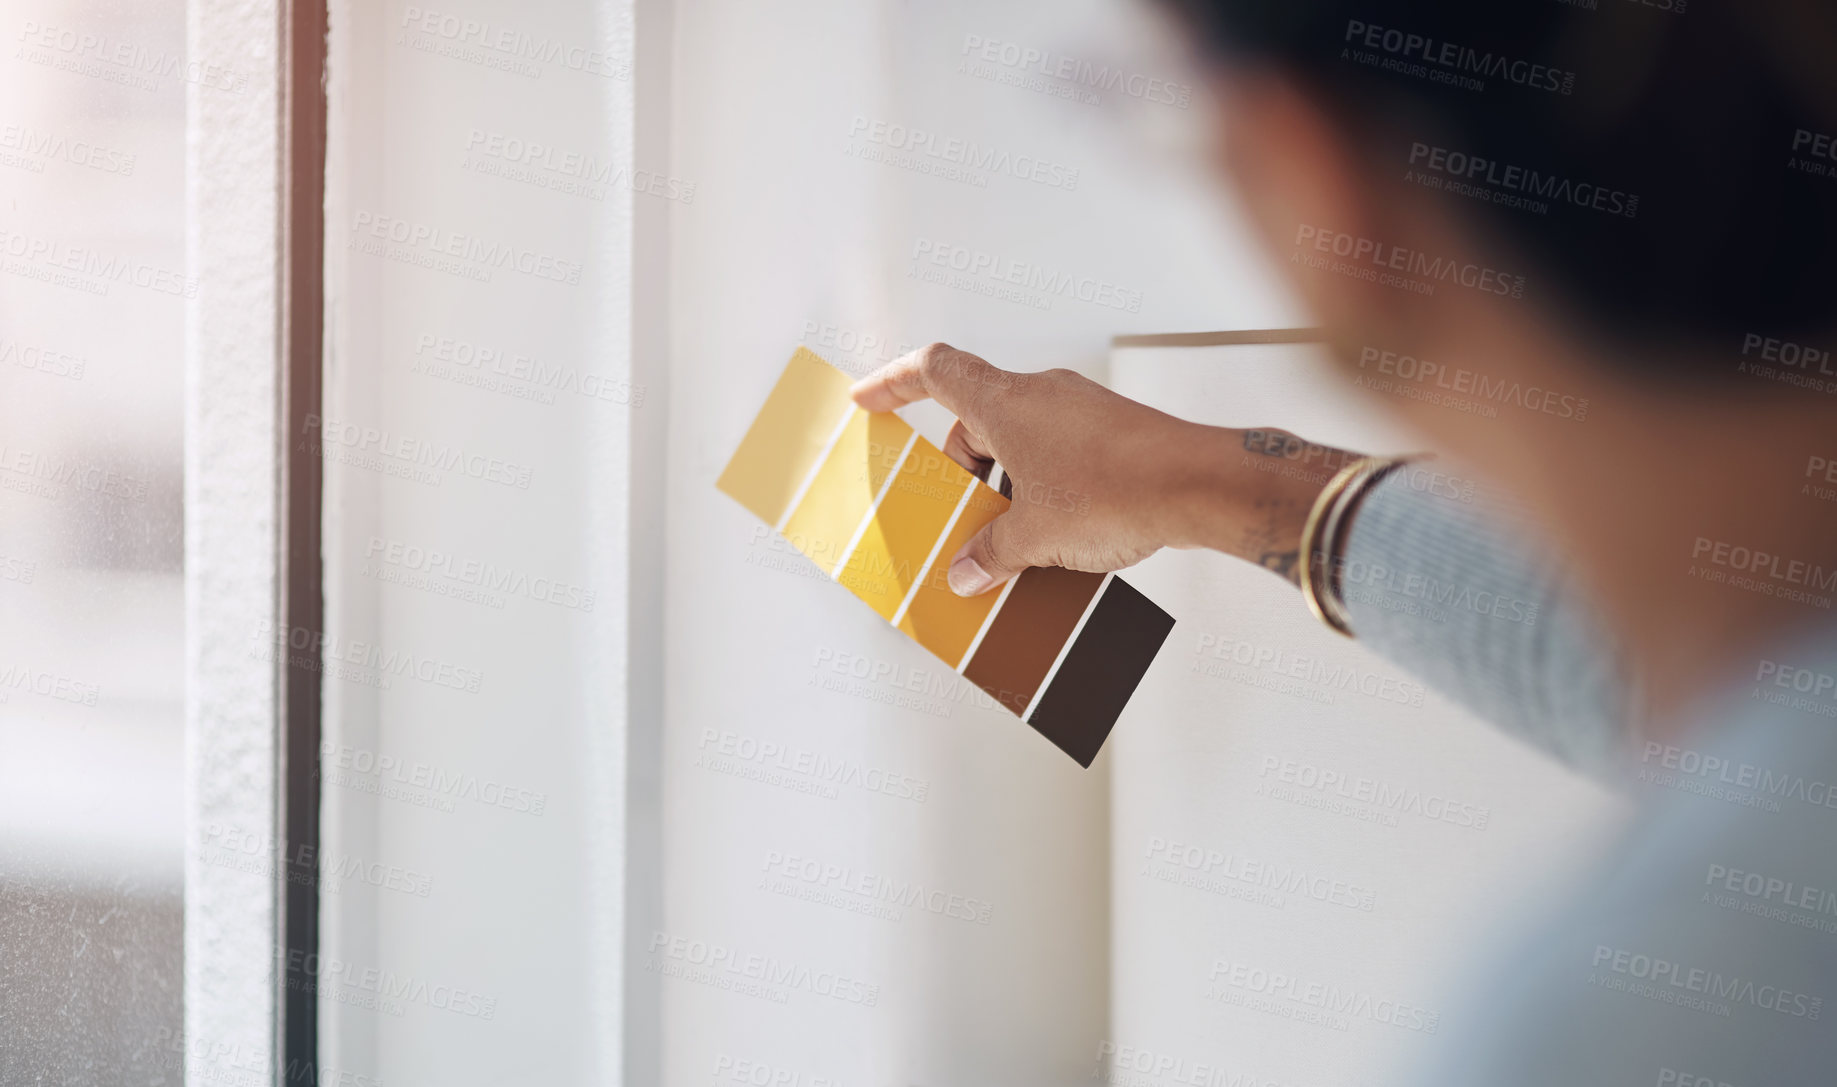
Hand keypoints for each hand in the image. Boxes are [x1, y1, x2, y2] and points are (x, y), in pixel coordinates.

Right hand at [849, 343, 1355, 594]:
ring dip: (1006, 484)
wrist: (1201, 485)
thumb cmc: (1115, 493)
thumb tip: (967, 572)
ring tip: (1012, 540)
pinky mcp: (1114, 431)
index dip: (893, 383)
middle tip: (960, 521)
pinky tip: (1056, 535)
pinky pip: (1060, 452)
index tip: (867, 399)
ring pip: (1021, 440)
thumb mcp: (1034, 537)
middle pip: (977, 419)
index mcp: (1005, 402)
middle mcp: (1041, 393)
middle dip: (962, 472)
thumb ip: (990, 553)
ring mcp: (1081, 409)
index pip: (934, 370)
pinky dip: (1044, 485)